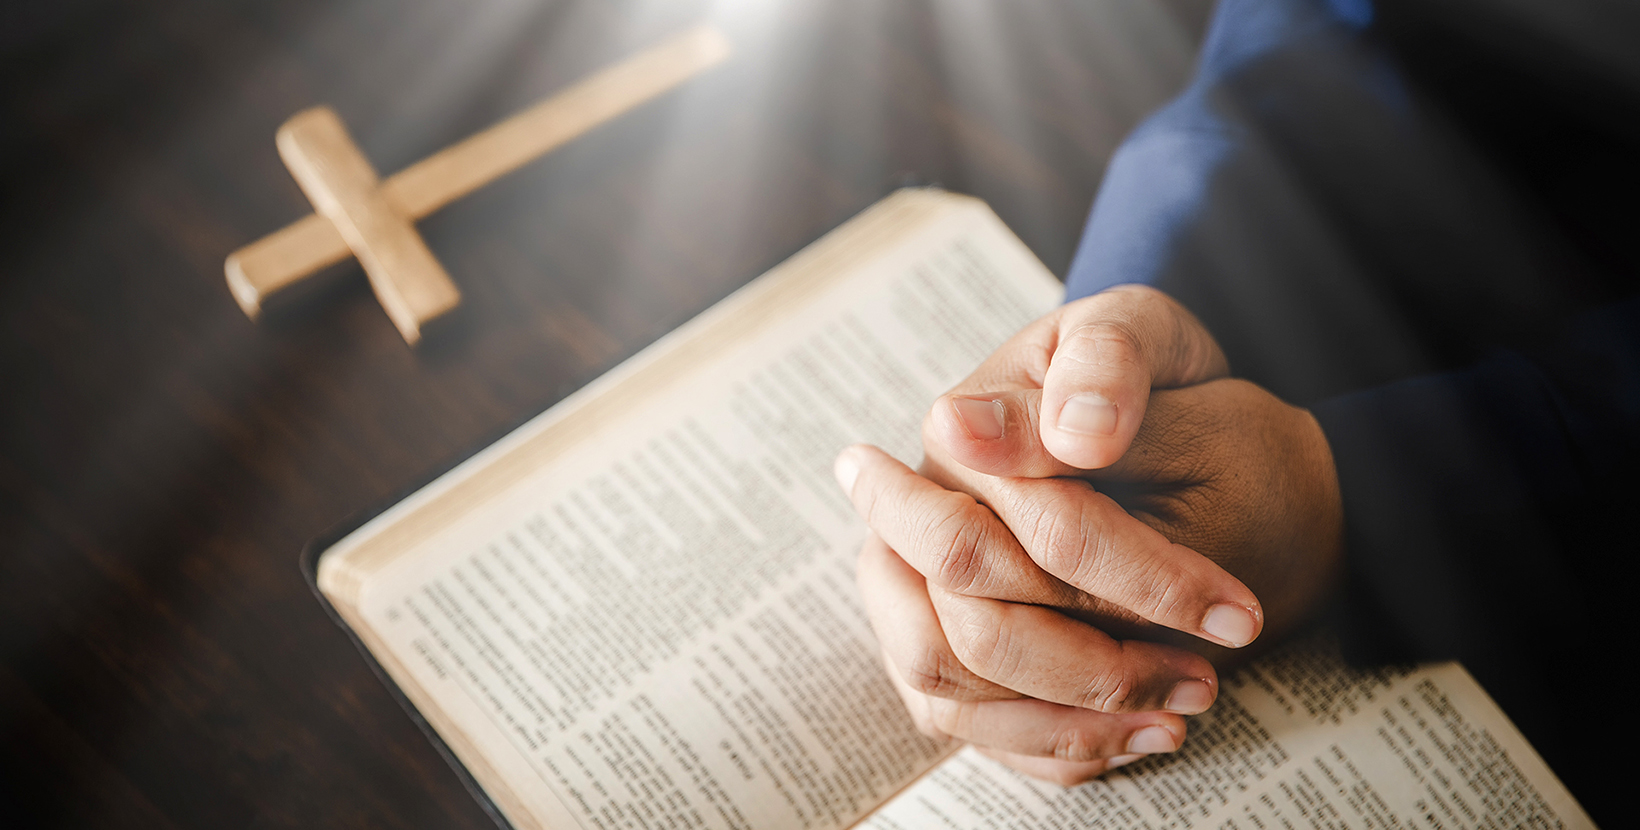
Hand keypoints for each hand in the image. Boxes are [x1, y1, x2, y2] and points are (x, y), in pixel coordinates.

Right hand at [839, 287, 1273, 780]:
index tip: (1235, 612)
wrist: (1161, 426)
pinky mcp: (934, 637)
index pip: (1036, 530)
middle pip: (973, 623)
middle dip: (1101, 664)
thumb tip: (1057, 432)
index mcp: (961, 435)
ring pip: (950, 684)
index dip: (1141, 578)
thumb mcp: (1145, 337)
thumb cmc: (1151, 381)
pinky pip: (961, 720)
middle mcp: (919, 510)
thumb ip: (1102, 368)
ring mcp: (912, 579)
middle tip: (1208, 677)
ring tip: (1182, 709)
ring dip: (1075, 715)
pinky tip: (1136, 732)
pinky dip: (1050, 742)